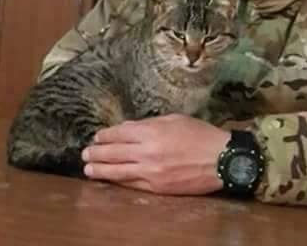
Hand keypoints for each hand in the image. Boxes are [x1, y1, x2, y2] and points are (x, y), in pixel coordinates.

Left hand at [81, 114, 230, 194]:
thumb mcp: (175, 119)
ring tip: (88, 169)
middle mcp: (147, 153)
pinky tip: (110, 180)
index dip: (105, 135)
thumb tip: (129, 128)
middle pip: (114, 153)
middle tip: (86, 153)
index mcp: (152, 132)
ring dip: (100, 170)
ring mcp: (151, 172)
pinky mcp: (157, 187)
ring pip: (117, 172)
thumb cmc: (201, 135)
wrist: (221, 159)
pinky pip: (132, 185)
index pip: (120, 133)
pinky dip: (118, 181)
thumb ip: (150, 123)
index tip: (98, 136)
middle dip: (97, 152)